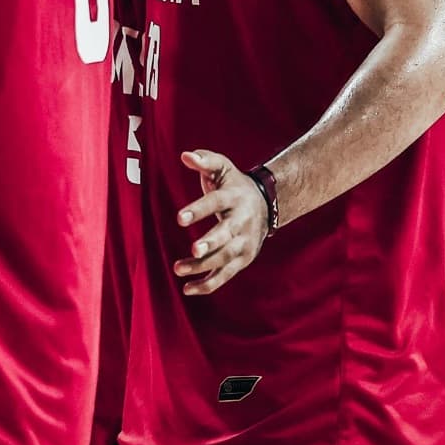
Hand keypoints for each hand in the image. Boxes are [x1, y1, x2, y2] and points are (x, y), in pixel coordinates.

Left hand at [173, 150, 269, 294]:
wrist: (266, 204)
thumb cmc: (234, 184)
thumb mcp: (223, 167)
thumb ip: (205, 160)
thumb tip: (185, 156)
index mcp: (234, 198)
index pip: (215, 203)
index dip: (198, 210)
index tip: (179, 218)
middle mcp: (242, 222)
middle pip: (227, 235)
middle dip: (211, 243)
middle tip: (193, 249)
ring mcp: (244, 243)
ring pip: (225, 258)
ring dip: (202, 266)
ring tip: (178, 268)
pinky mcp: (243, 259)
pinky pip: (225, 275)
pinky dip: (208, 284)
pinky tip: (188, 288)